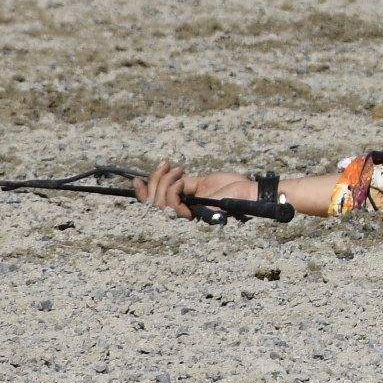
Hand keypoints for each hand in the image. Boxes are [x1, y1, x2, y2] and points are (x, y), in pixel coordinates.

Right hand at [133, 161, 256, 219]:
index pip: (153, 206)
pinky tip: (182, 179)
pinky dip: (174, 188)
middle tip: (167, 165)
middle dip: (155, 181)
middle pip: (152, 204)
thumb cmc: (228, 187)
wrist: (247, 190)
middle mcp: (182, 215)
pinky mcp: (194, 215)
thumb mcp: (200, 182)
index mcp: (182, 207)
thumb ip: (182, 183)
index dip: (141, 194)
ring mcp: (187, 217)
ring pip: (159, 204)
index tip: (136, 179)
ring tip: (179, 170)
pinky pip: (172, 205)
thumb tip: (165, 178)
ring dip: (165, 182)